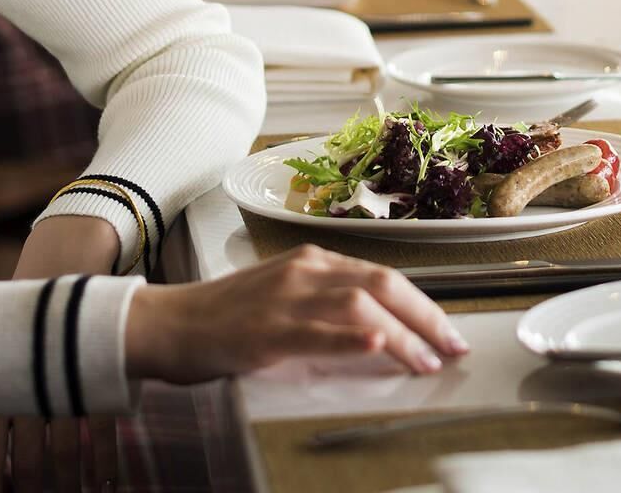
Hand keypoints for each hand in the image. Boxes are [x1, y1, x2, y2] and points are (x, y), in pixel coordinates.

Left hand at [0, 216, 122, 492]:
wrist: (70, 244)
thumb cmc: (34, 300)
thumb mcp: (6, 332)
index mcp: (4, 367)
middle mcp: (31, 375)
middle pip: (27, 448)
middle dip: (30, 483)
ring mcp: (66, 372)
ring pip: (64, 444)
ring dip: (67, 479)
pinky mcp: (100, 367)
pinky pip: (101, 424)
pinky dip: (102, 457)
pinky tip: (103, 481)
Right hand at [124, 243, 468, 383]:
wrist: (167, 323)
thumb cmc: (224, 317)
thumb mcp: (283, 298)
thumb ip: (326, 306)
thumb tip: (378, 330)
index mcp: (311, 261)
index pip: (383, 276)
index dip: (423, 303)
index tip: (448, 331)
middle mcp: (304, 271)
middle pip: (382, 283)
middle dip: (427, 316)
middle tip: (454, 347)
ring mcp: (285, 298)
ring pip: (360, 305)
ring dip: (403, 333)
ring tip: (427, 359)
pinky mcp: (265, 330)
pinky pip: (317, 331)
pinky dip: (352, 337)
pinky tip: (378, 343)